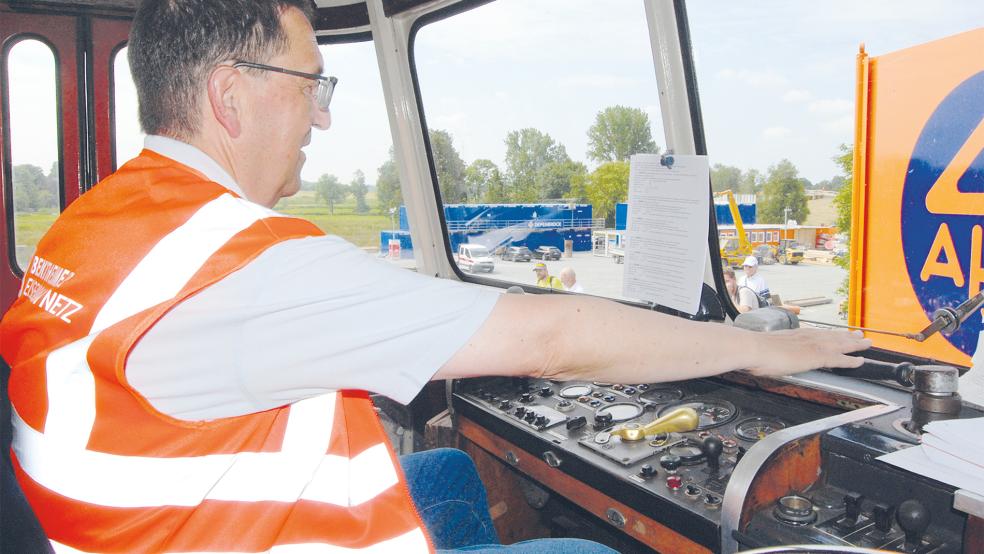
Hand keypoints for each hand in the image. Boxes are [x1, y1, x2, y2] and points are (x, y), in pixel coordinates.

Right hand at [745, 328, 871, 376]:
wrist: (754, 348)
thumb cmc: (755, 350)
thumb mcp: (767, 347)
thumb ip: (774, 350)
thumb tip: (770, 356)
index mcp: (796, 334)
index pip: (818, 333)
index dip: (830, 334)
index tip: (838, 333)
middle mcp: (807, 336)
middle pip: (833, 336)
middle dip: (847, 336)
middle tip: (860, 335)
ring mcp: (813, 346)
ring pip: (840, 344)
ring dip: (855, 344)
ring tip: (867, 344)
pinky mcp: (816, 356)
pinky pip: (839, 358)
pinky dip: (851, 360)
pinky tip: (861, 360)